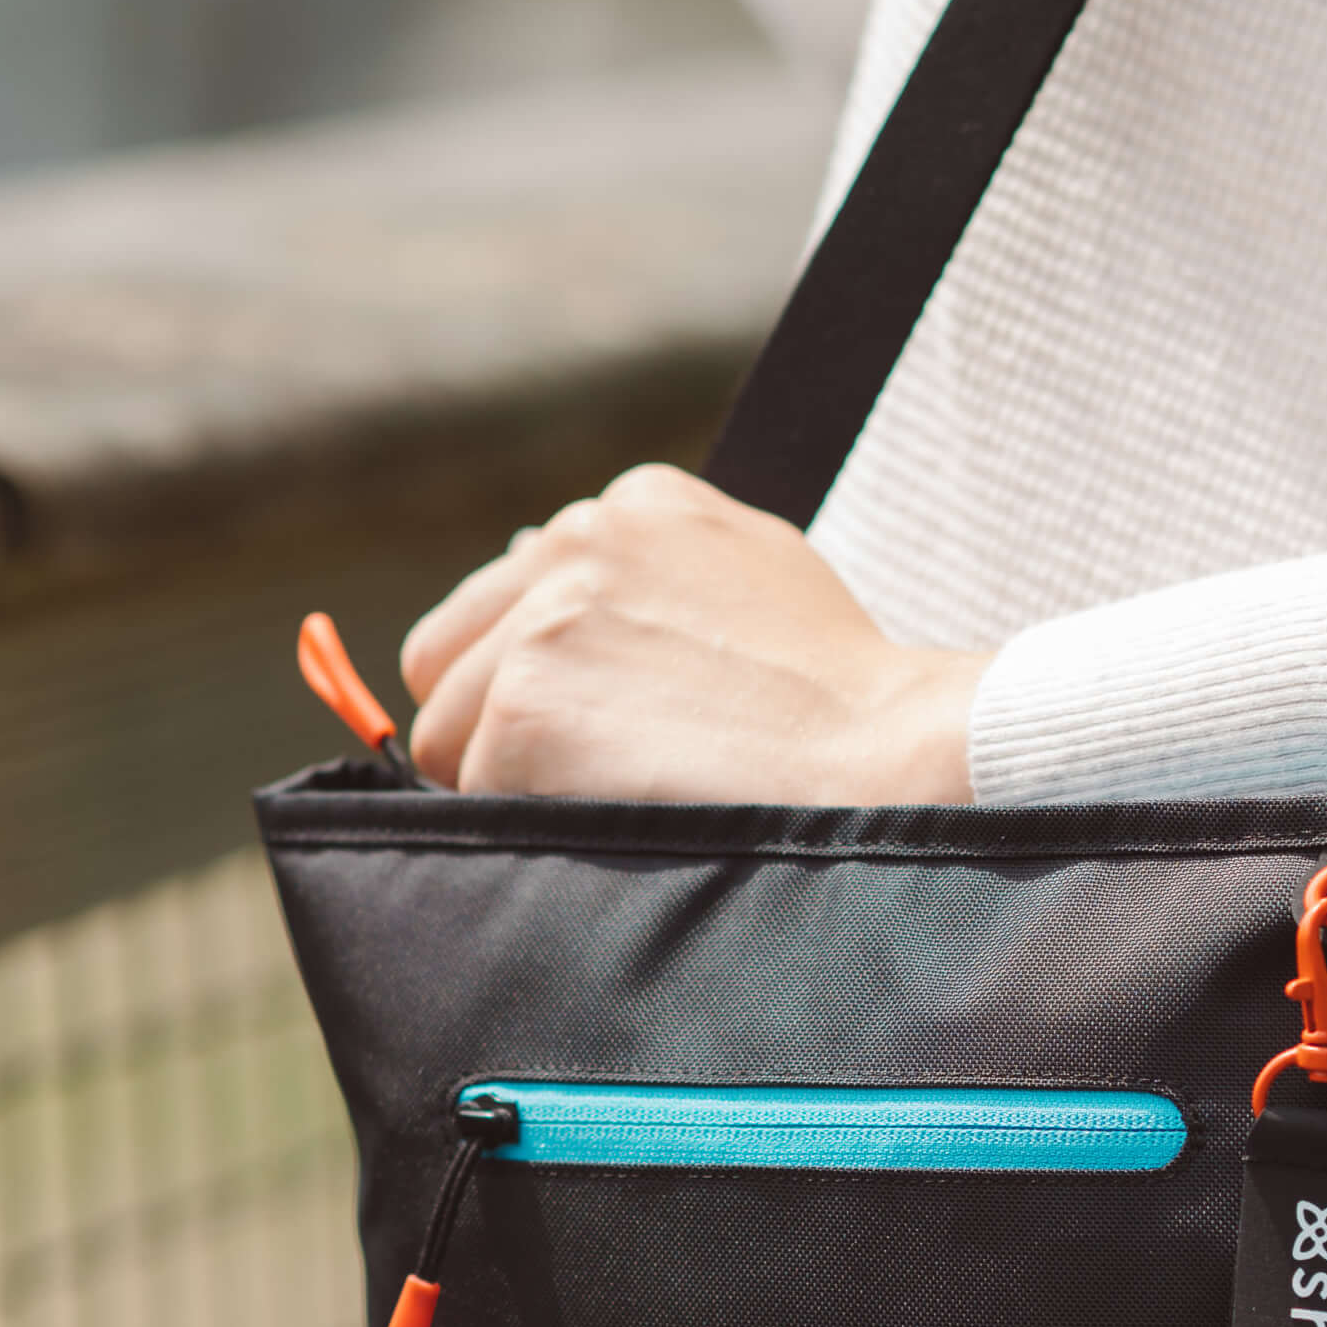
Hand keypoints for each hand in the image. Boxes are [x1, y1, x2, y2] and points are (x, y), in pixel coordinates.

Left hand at [398, 463, 986, 801]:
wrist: (880, 752)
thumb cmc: (834, 691)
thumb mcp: (749, 572)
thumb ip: (639, 567)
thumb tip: (530, 564)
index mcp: (629, 506)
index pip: (503, 600)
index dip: (533, 679)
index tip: (602, 722)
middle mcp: (572, 541)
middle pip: (447, 661)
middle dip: (494, 721)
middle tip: (590, 769)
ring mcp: (540, 624)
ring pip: (448, 735)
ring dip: (511, 778)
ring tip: (619, 787)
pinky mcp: (524, 709)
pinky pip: (471, 794)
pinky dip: (527, 820)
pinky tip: (616, 808)